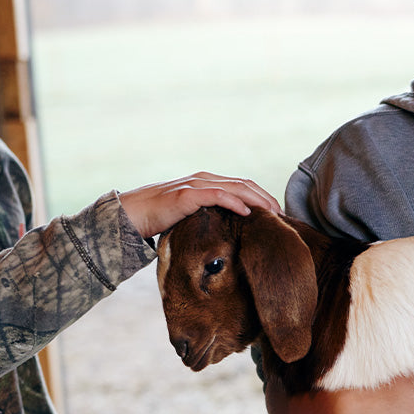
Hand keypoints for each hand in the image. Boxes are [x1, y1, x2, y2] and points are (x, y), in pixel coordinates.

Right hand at [118, 172, 281, 238]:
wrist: (131, 215)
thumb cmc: (160, 219)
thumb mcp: (191, 217)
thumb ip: (209, 218)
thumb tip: (229, 233)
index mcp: (207, 183)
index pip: (242, 185)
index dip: (262, 196)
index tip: (276, 213)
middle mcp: (204, 179)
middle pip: (244, 184)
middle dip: (265, 198)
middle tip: (282, 214)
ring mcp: (196, 185)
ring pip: (235, 187)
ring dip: (257, 199)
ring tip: (272, 213)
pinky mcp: (187, 195)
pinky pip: (217, 195)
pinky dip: (235, 202)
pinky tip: (248, 213)